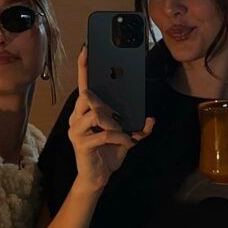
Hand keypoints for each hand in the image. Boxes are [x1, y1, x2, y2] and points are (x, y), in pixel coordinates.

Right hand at [68, 46, 154, 192]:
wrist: (96, 178)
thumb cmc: (108, 153)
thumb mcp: (125, 138)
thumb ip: (138, 128)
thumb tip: (151, 119)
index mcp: (85, 111)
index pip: (83, 85)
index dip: (84, 67)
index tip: (87, 49)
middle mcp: (76, 117)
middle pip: (87, 96)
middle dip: (106, 103)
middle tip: (117, 116)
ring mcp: (76, 130)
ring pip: (95, 113)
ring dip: (114, 122)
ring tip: (122, 131)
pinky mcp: (81, 143)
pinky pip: (104, 133)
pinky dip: (120, 137)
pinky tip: (126, 142)